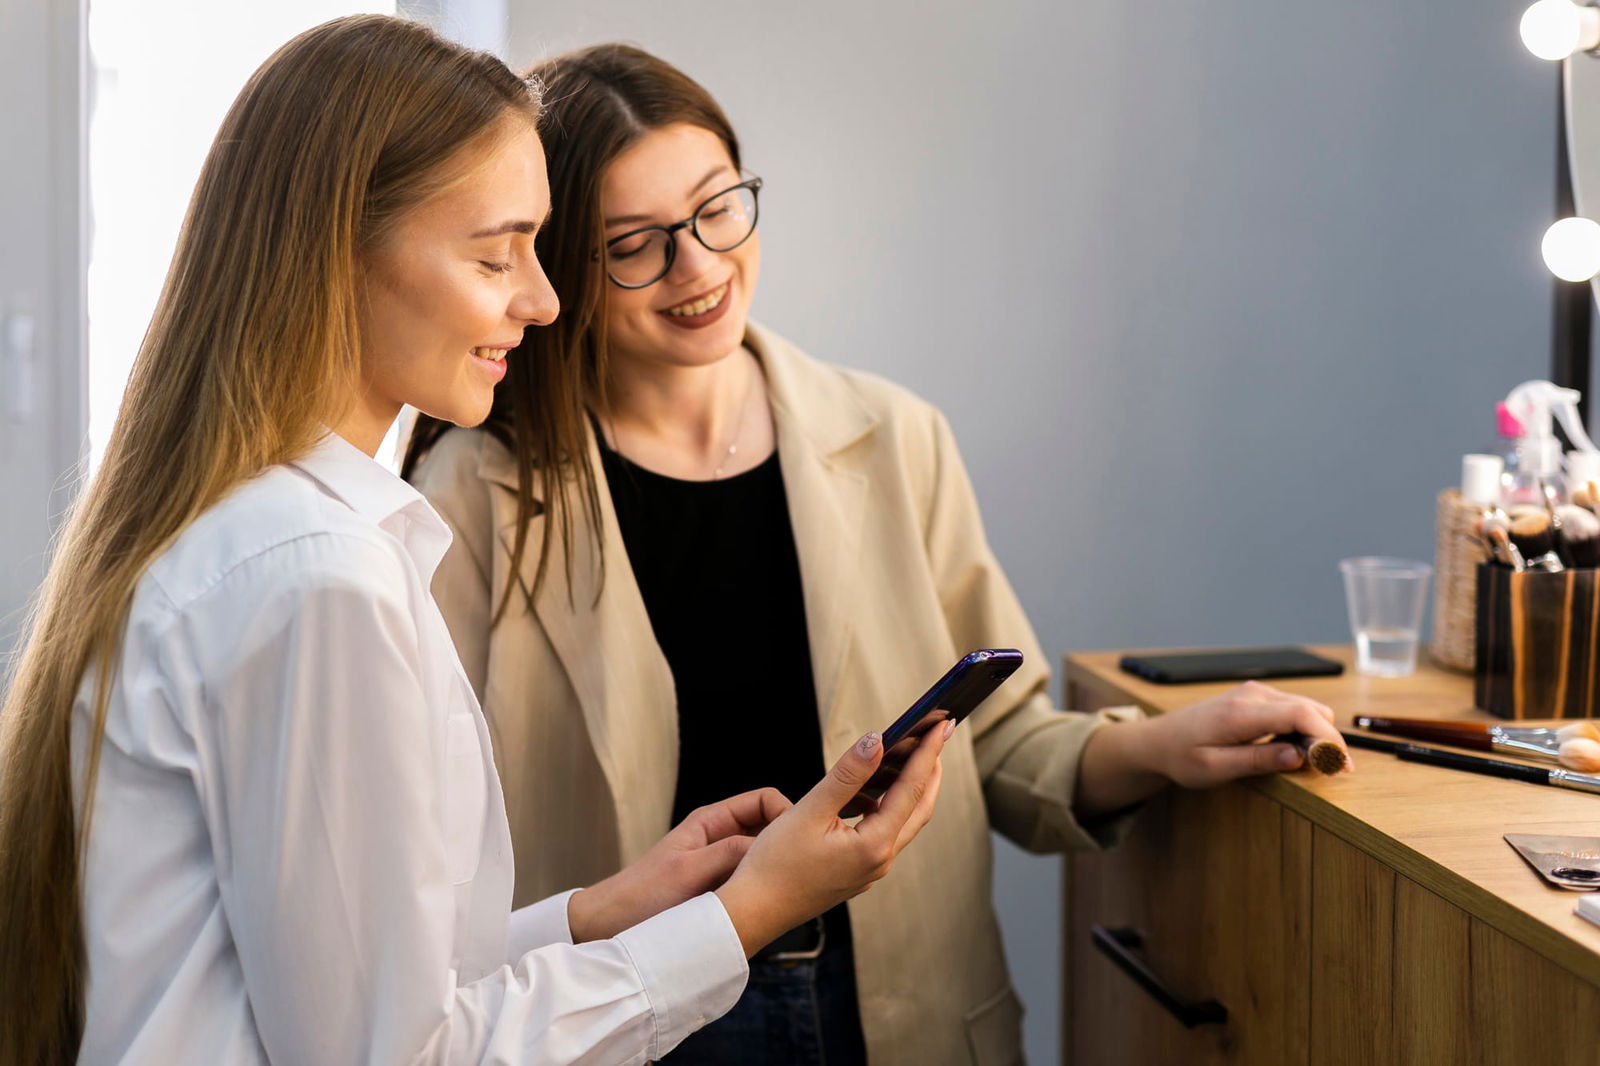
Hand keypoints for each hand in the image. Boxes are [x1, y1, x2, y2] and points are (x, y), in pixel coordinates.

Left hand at [568, 787, 790, 942]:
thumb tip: (775, 843)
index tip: (799, 840)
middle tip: (801, 867)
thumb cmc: (641, 897)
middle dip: (785, 842)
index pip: (764, 801)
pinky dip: (761, 887)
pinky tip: (768, 904)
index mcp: (711, 821)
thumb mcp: (690, 872)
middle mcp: (719, 838)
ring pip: (762, 857)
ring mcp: (720, 864)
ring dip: (773, 868)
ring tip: (786, 887)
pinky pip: (749, 880)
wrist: (608, 927)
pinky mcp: (719, 889)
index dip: (786, 814)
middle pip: (768, 828)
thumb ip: (730, 853)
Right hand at [715, 722, 950, 956]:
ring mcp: (869, 871)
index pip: (911, 790)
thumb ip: (846, 775)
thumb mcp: (809, 811)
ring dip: (909, 790)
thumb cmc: (774, 867)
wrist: (753, 912)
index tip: (941, 726)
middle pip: (919, 809)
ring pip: (902, 823)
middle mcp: (879, 861)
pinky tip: (869, 795)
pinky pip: (883, 835)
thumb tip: (876, 742)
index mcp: (873, 846)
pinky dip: (886, 809)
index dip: (927, 754)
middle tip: (936, 738)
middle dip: (930, 771)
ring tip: (906, 759)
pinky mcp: (856, 873)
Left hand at [1146, 681, 1348, 786]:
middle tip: (1332, 772)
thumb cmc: (1182, 756)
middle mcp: (1252, 695)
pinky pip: (1293, 709)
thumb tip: (1299, 757)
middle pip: (1312, 709)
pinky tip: (1296, 750)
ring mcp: (1255, 692)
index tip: (1340, 765)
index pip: (1301, 715)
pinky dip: (1304, 728)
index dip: (1328, 739)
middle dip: (1328, 740)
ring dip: (1317, 734)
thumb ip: (1258, 760)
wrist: (1160, 740)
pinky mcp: (1256, 697)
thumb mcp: (1216, 768)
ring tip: (1313, 764)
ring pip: (1307, 708)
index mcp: (1242, 712)